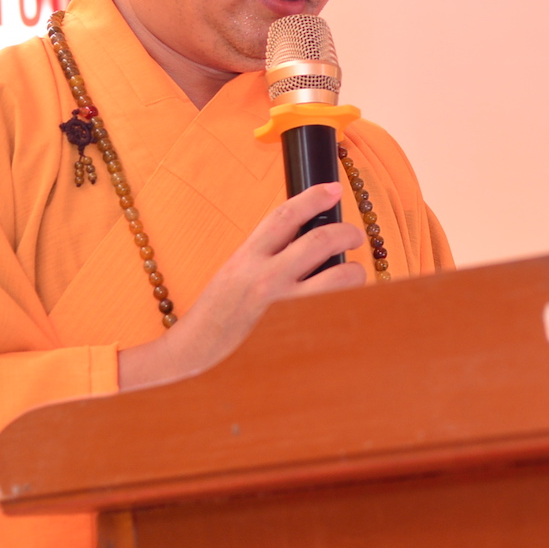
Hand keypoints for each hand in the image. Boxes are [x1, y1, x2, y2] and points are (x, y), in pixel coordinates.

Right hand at [118, 181, 365, 389]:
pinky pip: (334, 310)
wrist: (192, 358)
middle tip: (356, 235)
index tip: (334, 189)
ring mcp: (282, 306)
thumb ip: (266, 256)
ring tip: (353, 273)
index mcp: (247, 257)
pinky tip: (345, 305)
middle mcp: (264, 277)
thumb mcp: (234, 274)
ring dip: (354, 271)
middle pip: (319, 240)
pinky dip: (346, 302)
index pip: (284, 216)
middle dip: (346, 232)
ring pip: (338, 276)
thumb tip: (307, 238)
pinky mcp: (296, 332)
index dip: (313, 197)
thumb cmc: (216, 316)